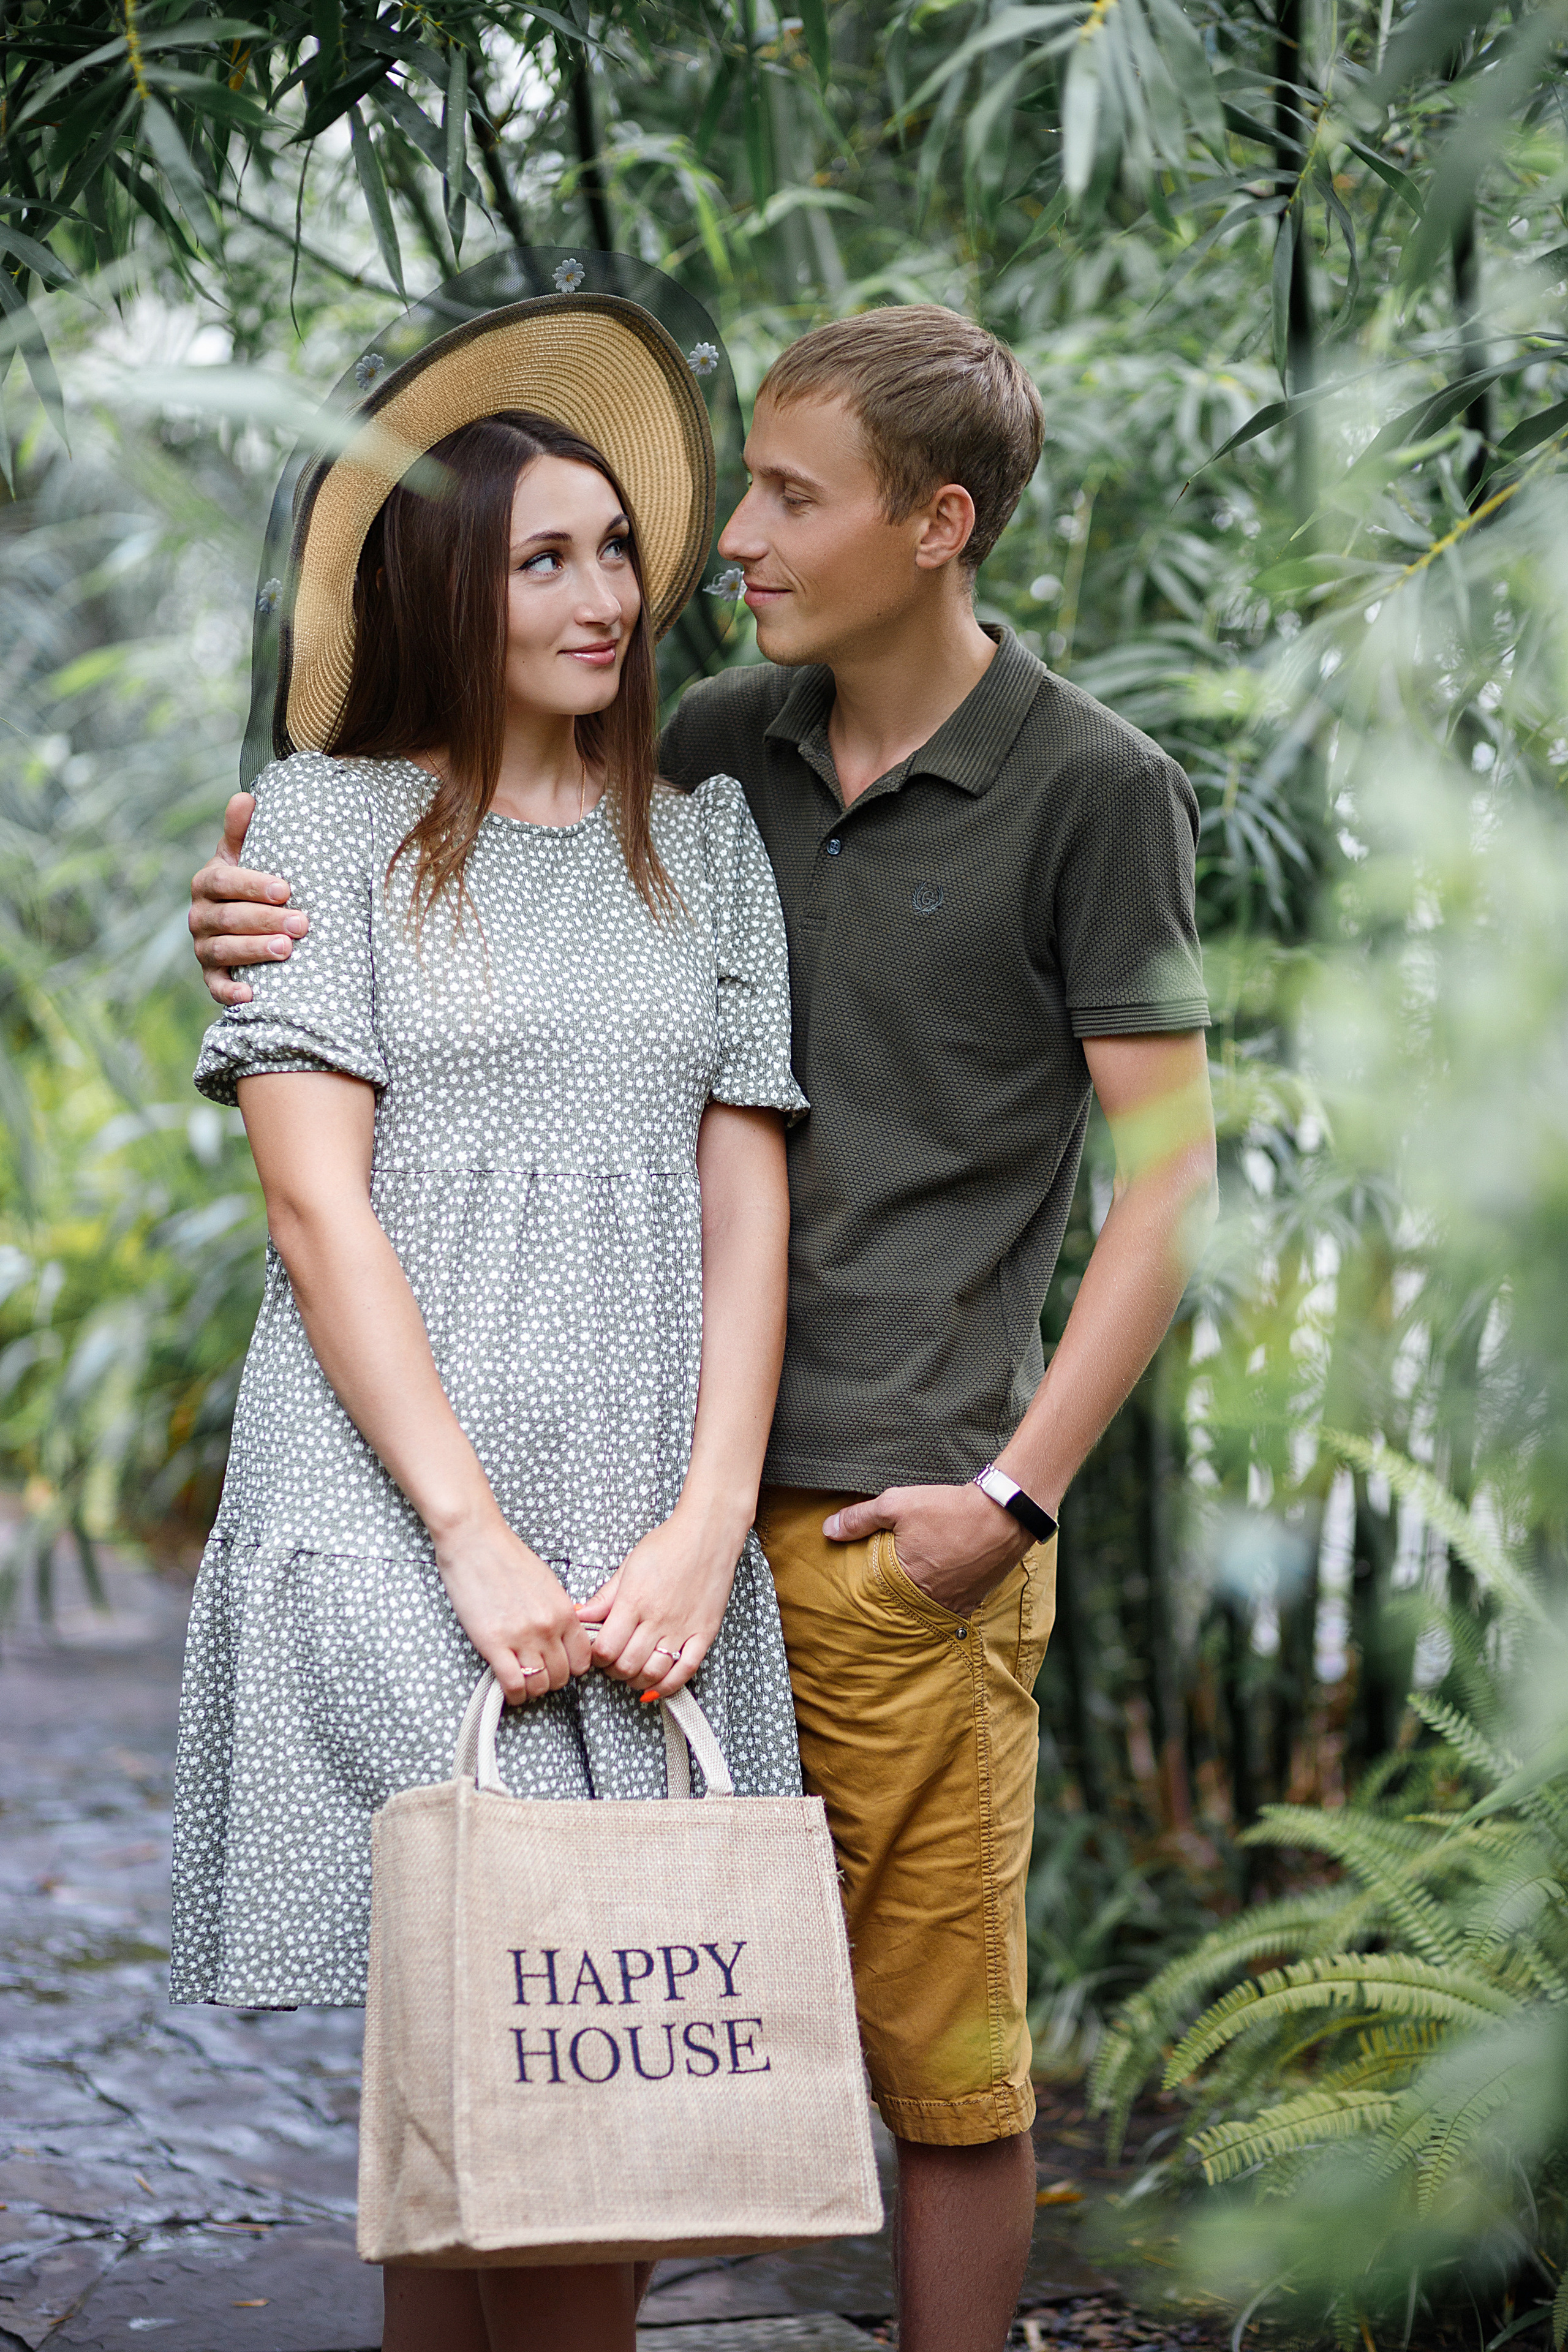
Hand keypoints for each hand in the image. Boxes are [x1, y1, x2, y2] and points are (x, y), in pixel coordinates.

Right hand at [189, 792, 307, 1006]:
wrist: (244, 924)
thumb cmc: (251, 885)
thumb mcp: (245, 856)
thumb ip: (243, 830)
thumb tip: (247, 796)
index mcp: (208, 883)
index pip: (224, 882)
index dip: (252, 885)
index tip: (286, 889)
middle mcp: (200, 916)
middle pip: (228, 919)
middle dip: (265, 921)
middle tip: (302, 924)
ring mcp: (204, 949)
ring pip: (223, 951)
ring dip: (254, 951)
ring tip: (287, 950)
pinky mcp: (212, 977)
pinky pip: (216, 988)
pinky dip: (230, 993)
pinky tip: (252, 996)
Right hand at [434, 1512, 593, 1703]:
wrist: (476, 1543)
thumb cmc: (508, 1558)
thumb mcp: (548, 1584)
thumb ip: (559, 1612)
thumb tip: (563, 1636)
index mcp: (565, 1611)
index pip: (583, 1659)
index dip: (572, 1668)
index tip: (559, 1665)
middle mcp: (548, 1627)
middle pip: (562, 1676)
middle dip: (551, 1679)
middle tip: (538, 1673)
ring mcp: (522, 1637)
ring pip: (540, 1684)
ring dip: (533, 1688)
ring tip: (523, 1680)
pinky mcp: (493, 1644)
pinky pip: (514, 1685)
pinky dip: (514, 1694)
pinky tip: (510, 1689)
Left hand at [576, 1508, 742, 1698]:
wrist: (709, 1533)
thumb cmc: (668, 1544)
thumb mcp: (629, 1566)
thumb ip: (605, 1597)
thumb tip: (579, 1614)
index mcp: (634, 1601)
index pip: (606, 1648)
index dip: (596, 1657)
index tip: (596, 1652)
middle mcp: (658, 1618)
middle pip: (627, 1665)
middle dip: (613, 1670)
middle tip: (613, 1662)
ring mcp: (683, 1628)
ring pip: (653, 1672)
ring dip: (637, 1679)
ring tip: (633, 1670)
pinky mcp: (704, 1633)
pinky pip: (686, 1670)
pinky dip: (668, 1685)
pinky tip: (657, 1684)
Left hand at [823, 1483, 1031, 1616]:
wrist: (1004, 1513)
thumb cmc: (948, 1509)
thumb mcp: (897, 1505)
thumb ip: (860, 1518)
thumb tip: (828, 1530)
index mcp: (905, 1583)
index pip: (876, 1594)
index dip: (869, 1586)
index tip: (865, 1581)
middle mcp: (930, 1601)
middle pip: (902, 1604)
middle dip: (893, 1595)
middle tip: (889, 1584)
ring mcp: (955, 1604)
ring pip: (927, 1607)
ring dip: (919, 1597)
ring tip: (914, 1583)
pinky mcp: (975, 1599)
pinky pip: (952, 1606)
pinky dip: (944, 1596)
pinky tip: (941, 1582)